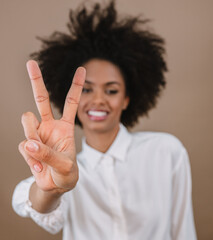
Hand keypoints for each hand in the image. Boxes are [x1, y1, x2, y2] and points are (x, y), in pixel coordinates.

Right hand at [19, 60, 85, 192]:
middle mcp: (50, 126)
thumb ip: (49, 155)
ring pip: (27, 122)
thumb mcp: (65, 165)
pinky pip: (24, 146)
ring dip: (33, 137)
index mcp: (65, 126)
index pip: (71, 102)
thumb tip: (29, 143)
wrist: (55, 185)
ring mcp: (37, 134)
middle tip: (30, 62)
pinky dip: (32, 159)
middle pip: (41, 99)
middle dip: (36, 80)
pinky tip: (39, 167)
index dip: (76, 86)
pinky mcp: (27, 145)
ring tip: (41, 157)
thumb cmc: (66, 172)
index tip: (82, 68)